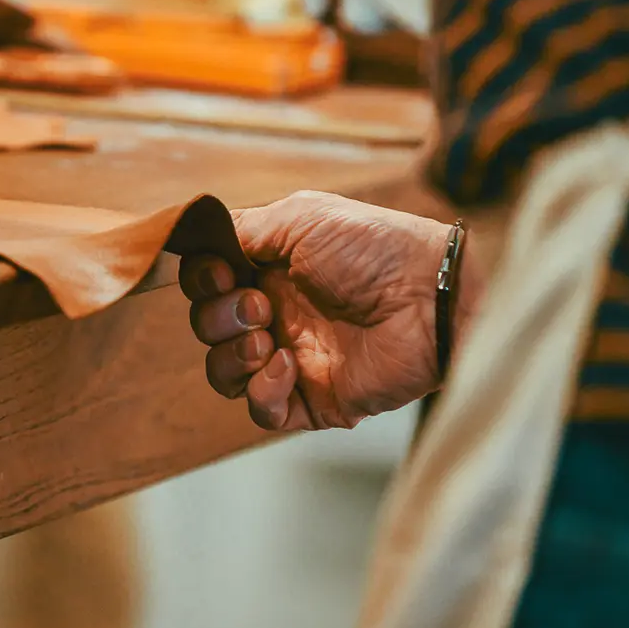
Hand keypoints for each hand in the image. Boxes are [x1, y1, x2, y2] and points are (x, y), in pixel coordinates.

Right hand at [180, 191, 454, 431]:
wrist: (430, 297)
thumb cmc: (375, 248)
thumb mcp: (302, 218)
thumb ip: (244, 228)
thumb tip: (198, 238)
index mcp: (269, 269)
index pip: (206, 281)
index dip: (203, 279)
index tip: (225, 270)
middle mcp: (275, 313)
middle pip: (206, 326)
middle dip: (219, 316)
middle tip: (261, 304)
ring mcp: (290, 357)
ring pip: (222, 373)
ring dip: (232, 354)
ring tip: (270, 339)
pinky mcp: (311, 399)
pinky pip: (260, 410)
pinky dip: (263, 390)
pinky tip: (289, 365)